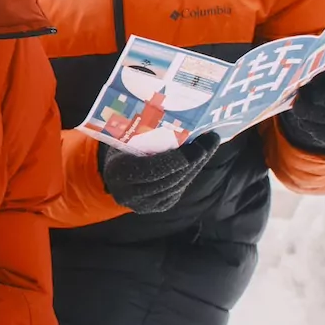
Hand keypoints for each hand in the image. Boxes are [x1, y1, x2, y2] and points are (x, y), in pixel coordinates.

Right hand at [99, 132, 221, 213]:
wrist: (114, 177)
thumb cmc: (121, 150)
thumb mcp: (125, 140)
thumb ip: (143, 135)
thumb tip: (175, 118)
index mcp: (118, 173)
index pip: (151, 170)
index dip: (176, 160)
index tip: (197, 146)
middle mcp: (130, 194)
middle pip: (169, 179)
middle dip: (193, 161)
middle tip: (210, 140)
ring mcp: (145, 204)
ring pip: (177, 186)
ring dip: (196, 166)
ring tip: (209, 146)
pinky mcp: (158, 206)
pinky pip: (178, 190)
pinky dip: (190, 173)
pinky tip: (199, 158)